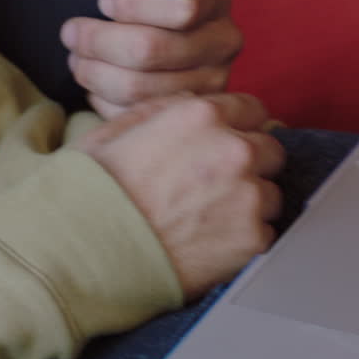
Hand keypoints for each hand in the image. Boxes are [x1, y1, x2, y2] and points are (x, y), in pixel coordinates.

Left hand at [60, 0, 242, 120]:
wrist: (168, 29)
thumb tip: (100, 3)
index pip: (182, 4)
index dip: (134, 5)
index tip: (103, 1)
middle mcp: (223, 42)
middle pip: (151, 49)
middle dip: (98, 41)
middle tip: (71, 33)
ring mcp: (210, 83)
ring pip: (137, 86)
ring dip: (94, 72)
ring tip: (76, 58)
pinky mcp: (186, 113)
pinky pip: (133, 113)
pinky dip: (103, 99)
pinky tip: (94, 84)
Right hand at [71, 94, 284, 297]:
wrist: (87, 253)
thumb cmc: (92, 192)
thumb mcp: (116, 130)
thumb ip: (165, 109)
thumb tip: (192, 105)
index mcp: (203, 117)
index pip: (253, 110)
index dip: (238, 128)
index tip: (226, 147)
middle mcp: (235, 150)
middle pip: (271, 150)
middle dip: (250, 165)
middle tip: (215, 187)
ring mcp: (248, 197)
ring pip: (272, 194)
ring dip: (249, 205)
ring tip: (208, 220)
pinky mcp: (252, 239)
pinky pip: (265, 234)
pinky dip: (243, 241)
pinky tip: (209, 245)